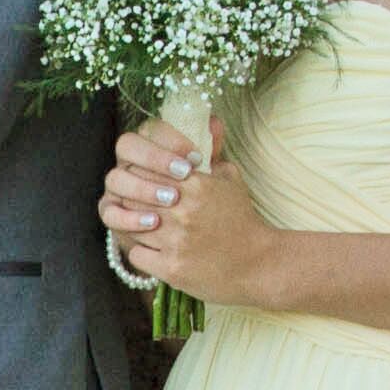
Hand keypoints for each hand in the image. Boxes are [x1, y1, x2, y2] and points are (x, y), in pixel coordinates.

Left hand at [100, 120, 278, 308]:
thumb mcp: (230, 179)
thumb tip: (211, 120)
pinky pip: (135, 255)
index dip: (140, 174)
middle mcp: (183, 211)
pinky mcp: (171, 269)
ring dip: (135, 224)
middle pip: (133, 195)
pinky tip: (154, 249)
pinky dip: (141, 252)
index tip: (145, 180)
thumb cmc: (241, 219)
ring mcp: (175, 242)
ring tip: (147, 225)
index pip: (145, 168)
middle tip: (141, 203)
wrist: (258, 264)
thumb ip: (214, 150)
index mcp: (195, 185)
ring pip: (131, 224)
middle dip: (134, 198)